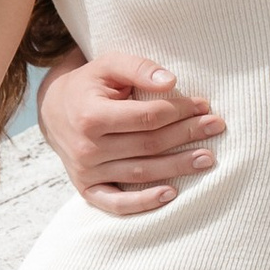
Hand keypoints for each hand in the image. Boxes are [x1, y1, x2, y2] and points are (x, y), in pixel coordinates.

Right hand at [39, 50, 224, 215]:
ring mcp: (86, 172)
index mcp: (91, 116)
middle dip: (186, 135)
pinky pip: (117, 204)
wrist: (54, 110)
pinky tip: (171, 194)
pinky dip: (144, 203)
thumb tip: (171, 81)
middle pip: (148, 145)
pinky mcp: (87, 189)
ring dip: (178, 167)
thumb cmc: (89, 84)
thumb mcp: (108, 65)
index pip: (146, 117)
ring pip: (141, 173)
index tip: (203, 105)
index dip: (179, 111)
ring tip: (207, 159)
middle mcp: (86, 148)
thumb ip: (138, 67)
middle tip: (216, 127)